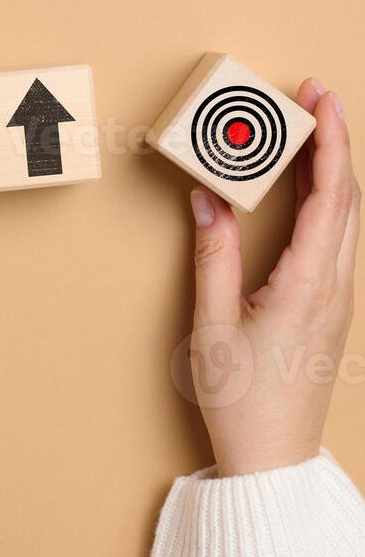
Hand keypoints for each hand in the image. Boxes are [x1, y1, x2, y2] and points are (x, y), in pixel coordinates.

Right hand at [188, 79, 358, 476]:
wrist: (272, 457)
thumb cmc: (242, 399)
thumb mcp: (213, 326)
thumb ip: (213, 258)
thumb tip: (207, 202)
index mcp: (309, 285)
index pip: (331, 196)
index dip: (329, 141)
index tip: (318, 99)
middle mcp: (335, 286)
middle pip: (348, 198)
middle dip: (334, 141)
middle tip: (312, 98)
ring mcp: (337, 298)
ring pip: (347, 217)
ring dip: (330, 169)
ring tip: (305, 133)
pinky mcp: (328, 307)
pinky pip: (335, 239)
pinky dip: (324, 201)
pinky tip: (303, 190)